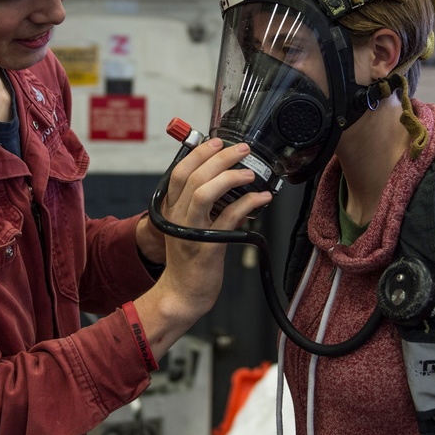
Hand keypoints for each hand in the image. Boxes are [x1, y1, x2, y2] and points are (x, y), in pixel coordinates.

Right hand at [131, 139, 271, 358]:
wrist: (182, 293)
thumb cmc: (188, 259)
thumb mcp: (185, 225)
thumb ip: (196, 203)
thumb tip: (221, 178)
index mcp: (172, 208)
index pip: (180, 171)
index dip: (199, 153)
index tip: (218, 142)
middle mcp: (179, 217)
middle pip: (193, 176)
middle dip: (219, 157)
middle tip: (241, 150)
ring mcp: (191, 232)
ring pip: (204, 193)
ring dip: (229, 177)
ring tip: (249, 173)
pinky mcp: (208, 248)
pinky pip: (227, 219)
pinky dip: (247, 204)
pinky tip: (262, 198)